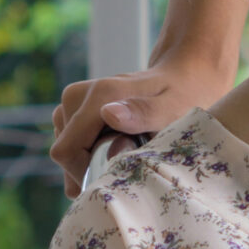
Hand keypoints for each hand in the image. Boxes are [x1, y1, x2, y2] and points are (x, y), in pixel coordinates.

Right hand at [49, 59, 226, 195]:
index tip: (115, 172)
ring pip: (65, 146)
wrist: (185, 75)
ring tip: (125, 148)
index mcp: (100, 95)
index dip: (84, 172)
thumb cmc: (183, 95)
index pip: (66, 151)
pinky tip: (117, 145)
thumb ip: (143, 113)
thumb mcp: (173, 108)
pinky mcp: (78, 107)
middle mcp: (81, 94)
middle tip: (126, 159)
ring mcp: (77, 100)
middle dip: (88, 165)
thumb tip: (108, 114)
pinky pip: (70, 139)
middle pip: (63, 150)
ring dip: (89, 157)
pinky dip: (89, 150)